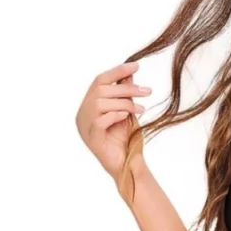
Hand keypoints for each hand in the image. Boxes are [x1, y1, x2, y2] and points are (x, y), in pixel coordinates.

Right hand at [75, 60, 151, 181]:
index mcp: (90, 105)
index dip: (117, 71)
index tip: (136, 65)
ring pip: (100, 103)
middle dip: (126, 88)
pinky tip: (127, 117)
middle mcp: (83, 114)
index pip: (99, 81)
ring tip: (141, 109)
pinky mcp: (92, 139)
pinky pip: (100, 120)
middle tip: (147, 91)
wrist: (129, 164)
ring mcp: (85, 126)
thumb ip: (125, 93)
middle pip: (100, 90)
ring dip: (124, 102)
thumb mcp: (127, 111)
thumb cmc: (127, 139)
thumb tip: (130, 72)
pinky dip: (115, 115)